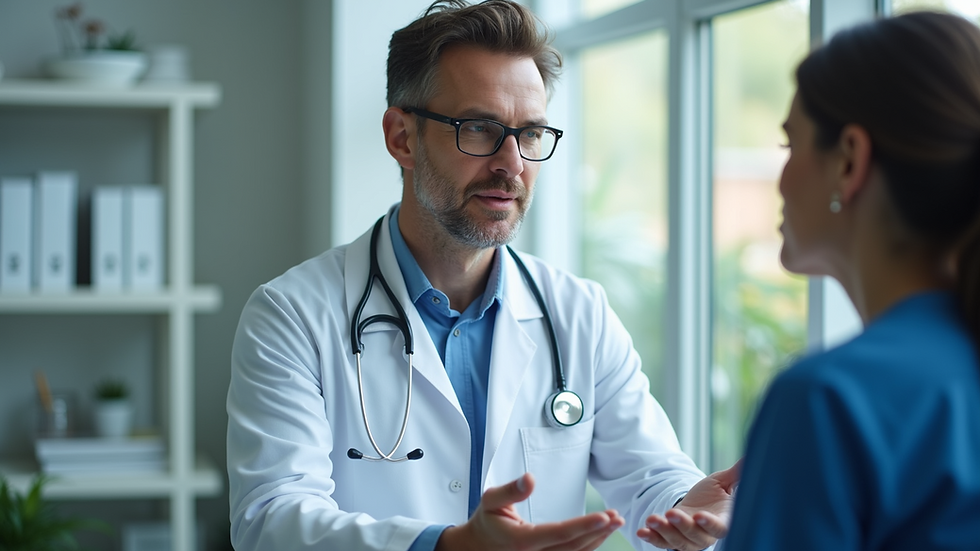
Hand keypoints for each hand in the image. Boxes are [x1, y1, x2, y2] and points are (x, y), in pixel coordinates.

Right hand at [436, 472, 624, 550]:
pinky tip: (599, 534)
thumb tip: (529, 479)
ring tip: (614, 523)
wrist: (476, 547)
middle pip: (573, 547)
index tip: (603, 517)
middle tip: (616, 516)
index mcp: (522, 541)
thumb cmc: (487, 522)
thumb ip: (510, 491)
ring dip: (597, 539)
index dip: (583, 526)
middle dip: (597, 531)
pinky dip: (588, 546)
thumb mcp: (491, 501)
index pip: (558, 534)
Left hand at [637, 460, 740, 550]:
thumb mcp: (723, 482)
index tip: (700, 516)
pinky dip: (653, 538)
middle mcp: (706, 535)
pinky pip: (662, 543)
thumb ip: (736, 474)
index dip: (710, 524)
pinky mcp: (672, 540)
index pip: (720, 528)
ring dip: (664, 532)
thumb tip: (750, 457)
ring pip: (678, 541)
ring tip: (652, 519)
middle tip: (671, 513)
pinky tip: (642, 531)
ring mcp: (688, 540)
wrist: (698, 506)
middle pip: (695, 536)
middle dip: (682, 526)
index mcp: (723, 522)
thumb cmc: (713, 495)